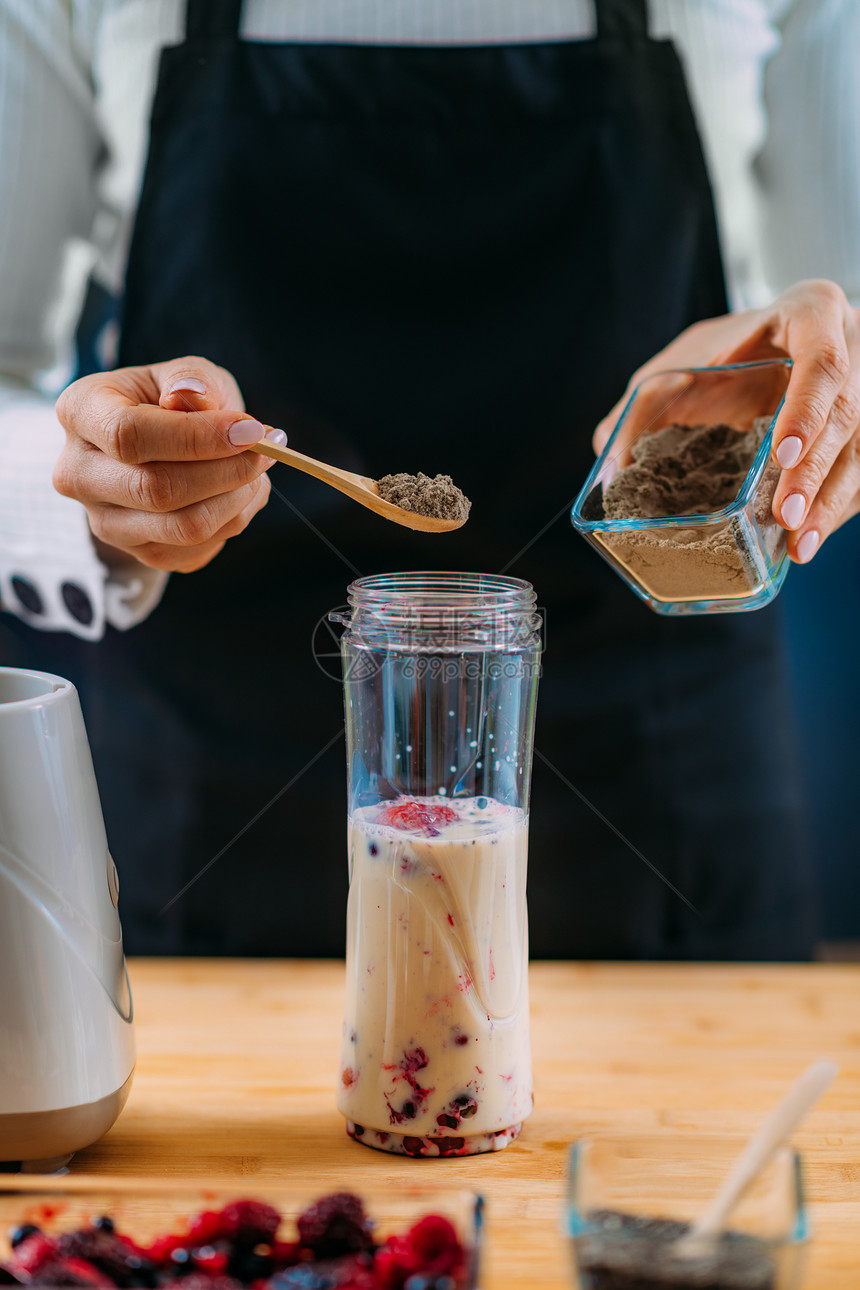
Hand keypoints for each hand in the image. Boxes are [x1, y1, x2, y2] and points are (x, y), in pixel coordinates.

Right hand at [54, 356, 280, 572]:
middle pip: (157, 489)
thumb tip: (194, 397)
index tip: (251, 429)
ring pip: (184, 527)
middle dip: (228, 471)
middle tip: (267, 450)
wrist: (157, 446)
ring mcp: (105, 522)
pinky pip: (198, 549)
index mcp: (80, 413)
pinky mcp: (139, 553)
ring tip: (257, 469)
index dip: (197, 437)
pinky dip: (234, 519)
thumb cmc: (169, 400)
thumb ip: (191, 379)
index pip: (129, 435)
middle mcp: (78, 474)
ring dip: (238, 498)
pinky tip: (240, 491)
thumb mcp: (181, 374)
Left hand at [594, 280, 859, 563]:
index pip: (821, 361)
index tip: (782, 453)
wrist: (762, 350)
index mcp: (811, 313)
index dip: (806, 409)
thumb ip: (640, 409)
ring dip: (829, 502)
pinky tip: (809, 538)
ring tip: (800, 546)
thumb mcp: (674, 368)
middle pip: (846, 414)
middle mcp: (852, 344)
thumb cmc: (720, 357)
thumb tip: (609, 466)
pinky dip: (835, 508)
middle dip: (814, 473)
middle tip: (784, 517)